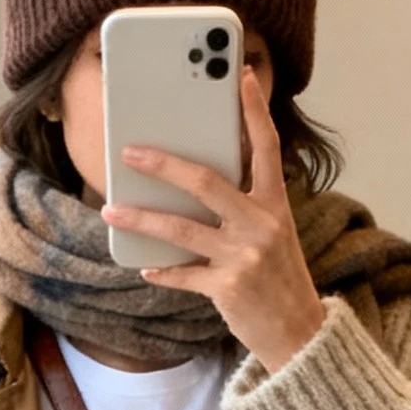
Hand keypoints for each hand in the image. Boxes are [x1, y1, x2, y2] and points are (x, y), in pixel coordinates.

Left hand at [102, 68, 325, 374]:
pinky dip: (162, 271)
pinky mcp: (227, 289)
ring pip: (181, 229)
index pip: (266, 147)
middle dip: (163, 164)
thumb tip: (195, 184)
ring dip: (142, 219)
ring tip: (111, 210)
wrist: (299, 334)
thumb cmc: (281, 280)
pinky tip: (145, 266)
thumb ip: (245, 207)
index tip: (239, 75)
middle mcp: (260, 224)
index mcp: (275, 205)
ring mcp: (243, 257)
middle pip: (204, 182)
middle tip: (130, 152)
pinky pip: (183, 275)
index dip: (253, 110)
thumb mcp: (275, 234)